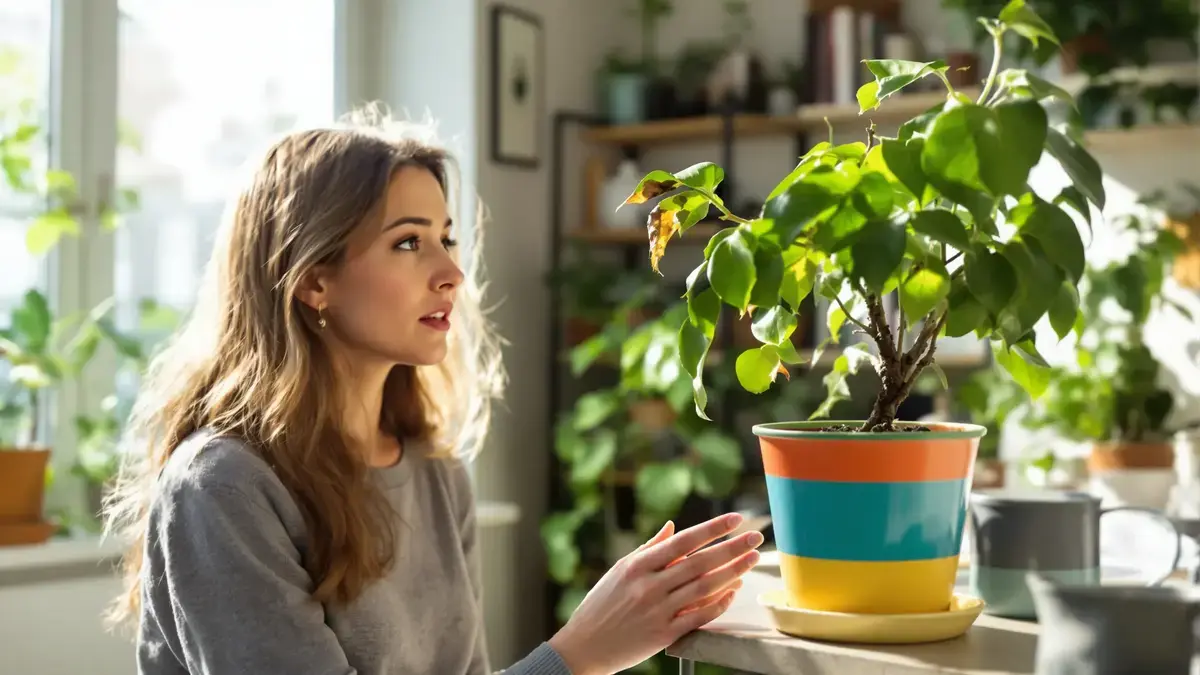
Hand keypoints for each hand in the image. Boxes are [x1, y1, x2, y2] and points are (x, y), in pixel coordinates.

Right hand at [548, 513, 763, 674]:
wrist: (584, 646)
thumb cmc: (602, 604)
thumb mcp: (620, 570)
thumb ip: (650, 548)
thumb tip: (673, 526)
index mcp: (637, 565)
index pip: (683, 541)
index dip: (712, 529)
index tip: (736, 519)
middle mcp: (649, 586)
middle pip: (700, 563)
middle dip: (732, 548)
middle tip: (756, 537)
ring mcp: (658, 611)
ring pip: (704, 588)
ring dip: (733, 572)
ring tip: (753, 559)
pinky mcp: (664, 635)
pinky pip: (699, 617)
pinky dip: (719, 603)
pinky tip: (734, 591)